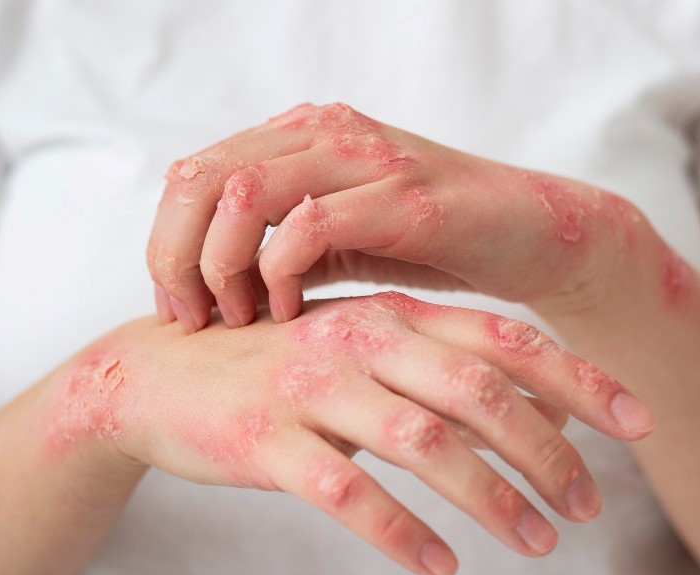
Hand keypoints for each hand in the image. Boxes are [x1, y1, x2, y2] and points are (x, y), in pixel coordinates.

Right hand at [46, 292, 653, 574]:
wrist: (160, 378)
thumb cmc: (278, 366)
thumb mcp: (363, 352)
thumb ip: (443, 372)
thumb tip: (547, 414)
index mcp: (389, 313)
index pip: (504, 339)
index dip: (578, 379)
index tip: (638, 422)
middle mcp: (359, 342)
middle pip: (478, 393)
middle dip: (547, 453)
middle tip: (589, 507)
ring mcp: (312, 390)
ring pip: (425, 445)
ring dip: (491, 499)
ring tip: (538, 543)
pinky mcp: (269, 442)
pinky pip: (349, 495)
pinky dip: (402, 533)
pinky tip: (440, 566)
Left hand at [147, 102, 644, 330]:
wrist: (533, 236)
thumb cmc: (433, 244)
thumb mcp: (338, 239)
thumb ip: (277, 243)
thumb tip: (205, 284)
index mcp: (299, 135)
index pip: (194, 173)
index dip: (166, 243)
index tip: (178, 308)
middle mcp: (322, 131)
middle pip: (201, 178)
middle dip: (176, 256)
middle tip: (190, 318)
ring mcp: (363, 156)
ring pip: (243, 192)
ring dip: (221, 266)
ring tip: (234, 319)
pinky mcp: (402, 195)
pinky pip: (308, 224)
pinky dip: (279, 272)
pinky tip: (287, 312)